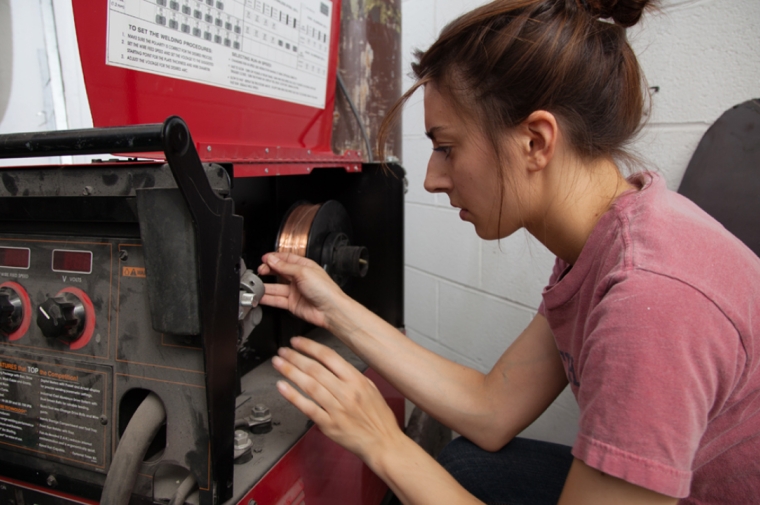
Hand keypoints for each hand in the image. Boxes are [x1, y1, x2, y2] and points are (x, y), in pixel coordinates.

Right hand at [257, 252, 346, 328]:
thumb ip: (285, 267)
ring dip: (266, 286)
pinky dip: (268, 299)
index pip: (286, 259)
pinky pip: (277, 300)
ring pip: (276, 287)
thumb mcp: (303, 272)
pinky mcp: (292, 304)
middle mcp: (299, 278)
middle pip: (280, 272)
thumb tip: (272, 260)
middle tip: (260, 270)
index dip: (274, 258)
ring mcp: (295, 292)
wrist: (330, 310)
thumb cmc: (325, 290)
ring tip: (256, 285)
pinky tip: (261, 297)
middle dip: (268, 270)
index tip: (264, 259)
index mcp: (304, 266)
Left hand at [272, 336, 403, 462]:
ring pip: (309, 385)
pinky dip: (293, 396)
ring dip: (290, 372)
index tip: (297, 342)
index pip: (329, 356)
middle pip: (315, 369)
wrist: (383, 442)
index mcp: (356, 380)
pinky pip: (307, 407)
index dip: (310, 347)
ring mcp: (336, 409)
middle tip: (283, 351)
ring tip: (279, 364)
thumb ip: (352, 375)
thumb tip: (332, 363)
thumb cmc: (378, 417)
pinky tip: (282, 387)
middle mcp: (346, 392)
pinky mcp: (329, 424)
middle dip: (295, 357)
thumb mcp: (371, 388)